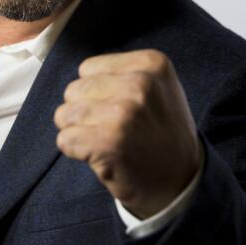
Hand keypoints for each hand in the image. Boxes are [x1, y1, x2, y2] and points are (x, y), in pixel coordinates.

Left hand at [54, 49, 203, 219]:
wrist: (181, 180)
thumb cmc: (160, 132)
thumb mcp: (157, 87)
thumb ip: (121, 74)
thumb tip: (78, 76)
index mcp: (151, 64)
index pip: (88, 68)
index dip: (96, 92)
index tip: (120, 109)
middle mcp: (140, 83)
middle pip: (74, 90)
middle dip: (84, 111)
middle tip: (112, 129)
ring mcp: (124, 113)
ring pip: (65, 114)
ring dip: (79, 132)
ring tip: (106, 142)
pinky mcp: (108, 142)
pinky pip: (64, 139)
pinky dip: (76, 151)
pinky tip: (101, 156)